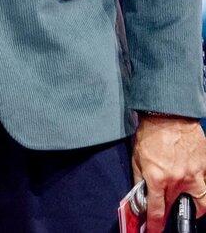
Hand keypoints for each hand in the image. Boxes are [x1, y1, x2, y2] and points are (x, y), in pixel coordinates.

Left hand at [134, 113, 205, 232]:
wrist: (169, 115)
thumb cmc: (150, 135)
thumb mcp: (137, 159)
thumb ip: (139, 180)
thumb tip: (141, 197)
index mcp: (157, 178)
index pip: (157, 210)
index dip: (155, 224)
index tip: (154, 230)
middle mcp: (178, 179)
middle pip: (180, 209)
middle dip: (174, 213)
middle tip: (171, 211)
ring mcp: (195, 173)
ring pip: (202, 202)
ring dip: (195, 206)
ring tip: (188, 202)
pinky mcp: (205, 165)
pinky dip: (202, 186)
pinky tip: (194, 181)